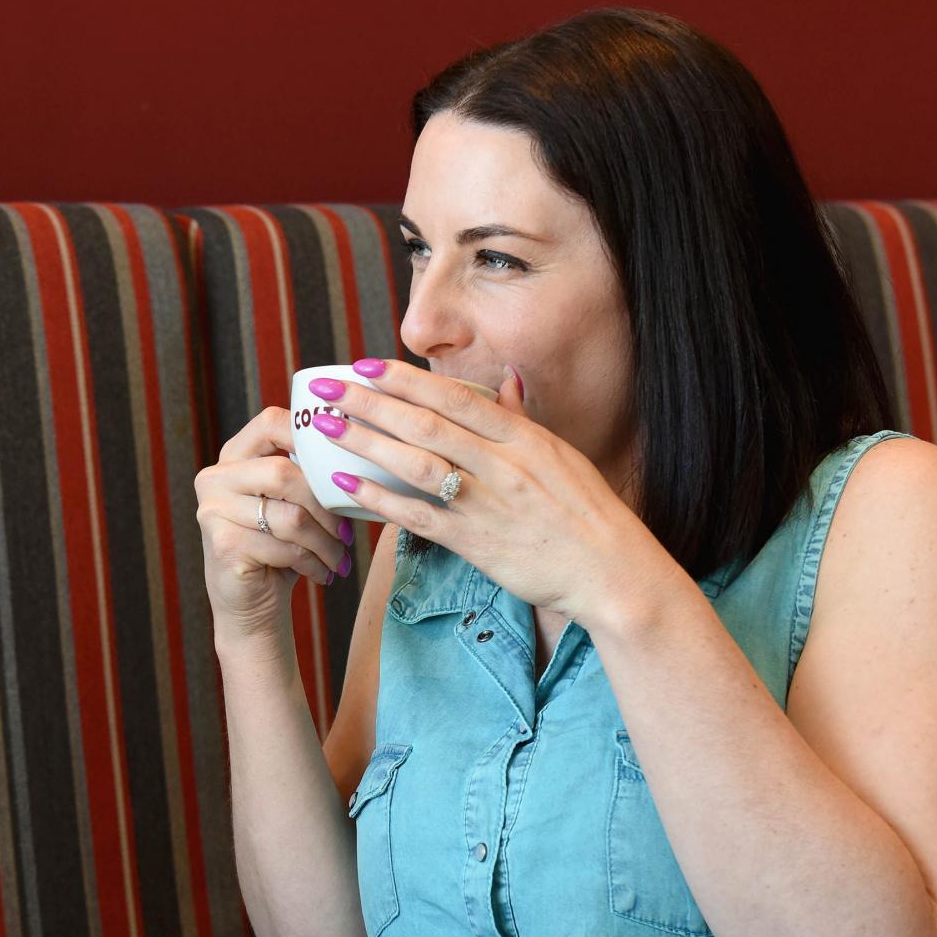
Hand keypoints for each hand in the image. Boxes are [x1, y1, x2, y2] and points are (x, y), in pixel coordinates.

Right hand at [192, 406, 356, 645]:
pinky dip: (313, 564)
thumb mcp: (293, 505)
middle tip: (347, 532)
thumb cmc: (280, 550)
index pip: (271, 423)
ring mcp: (212, 511)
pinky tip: (323, 574)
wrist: (252, 607)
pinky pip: (284, 547)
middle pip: (285, 474)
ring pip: (290, 516)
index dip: (309, 435)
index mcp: (233, 458)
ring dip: (325, 542)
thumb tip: (359, 455)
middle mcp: (214, 479)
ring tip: (339, 558)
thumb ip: (308, 476)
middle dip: (326, 506)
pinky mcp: (222, 544)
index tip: (341, 458)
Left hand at [305, 359, 659, 622]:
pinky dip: (380, 499)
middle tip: (328, 388)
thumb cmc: (586, 513)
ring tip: (326, 427)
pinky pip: (418, 516)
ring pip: (416, 463)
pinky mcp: (475, 542)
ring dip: (366, 442)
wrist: (610, 571)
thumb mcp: (561, 455)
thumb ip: (522, 420)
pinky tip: (347, 484)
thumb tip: (504, 379)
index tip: (367, 365)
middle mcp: (503, 464)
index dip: (407, 380)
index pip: (455, 398)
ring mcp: (487, 503)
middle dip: (371, 403)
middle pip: (425, 424)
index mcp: (524, 438)